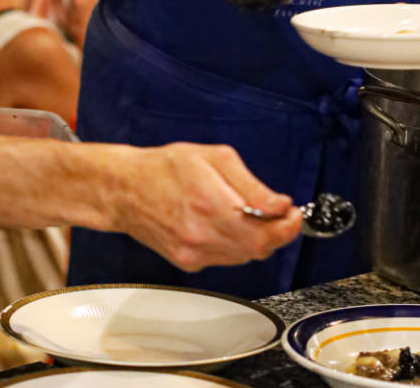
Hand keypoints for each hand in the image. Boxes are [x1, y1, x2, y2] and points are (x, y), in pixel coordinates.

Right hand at [107, 142, 301, 271]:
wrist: (125, 189)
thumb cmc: (167, 166)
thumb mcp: (214, 157)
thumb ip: (250, 184)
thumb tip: (278, 205)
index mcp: (209, 202)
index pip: (262, 231)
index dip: (287, 227)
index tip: (295, 214)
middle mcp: (201, 233)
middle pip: (257, 248)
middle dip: (277, 232)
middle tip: (283, 214)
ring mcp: (193, 252)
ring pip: (244, 257)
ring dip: (258, 239)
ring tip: (254, 215)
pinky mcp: (187, 262)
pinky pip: (226, 258)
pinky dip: (237, 245)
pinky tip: (229, 224)